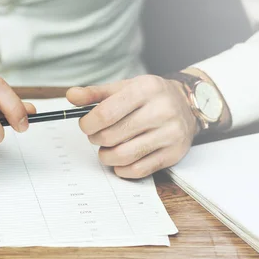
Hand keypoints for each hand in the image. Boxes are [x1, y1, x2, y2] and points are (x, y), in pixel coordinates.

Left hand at [67, 75, 200, 178]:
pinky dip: (122, 169)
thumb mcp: (123, 88)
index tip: (86, 126)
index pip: (106, 114)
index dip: (88, 124)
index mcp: (146, 89)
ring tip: (106, 149)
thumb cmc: (149, 97)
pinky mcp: (173, 154)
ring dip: (106, 156)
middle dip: (96, 139)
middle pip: (112, 136)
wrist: (187, 105)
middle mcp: (162, 110)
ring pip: (123, 156)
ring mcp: (170, 134)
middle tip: (97, 136)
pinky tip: (120, 160)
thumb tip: (71, 96)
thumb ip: (95, 93)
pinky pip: (138, 170)